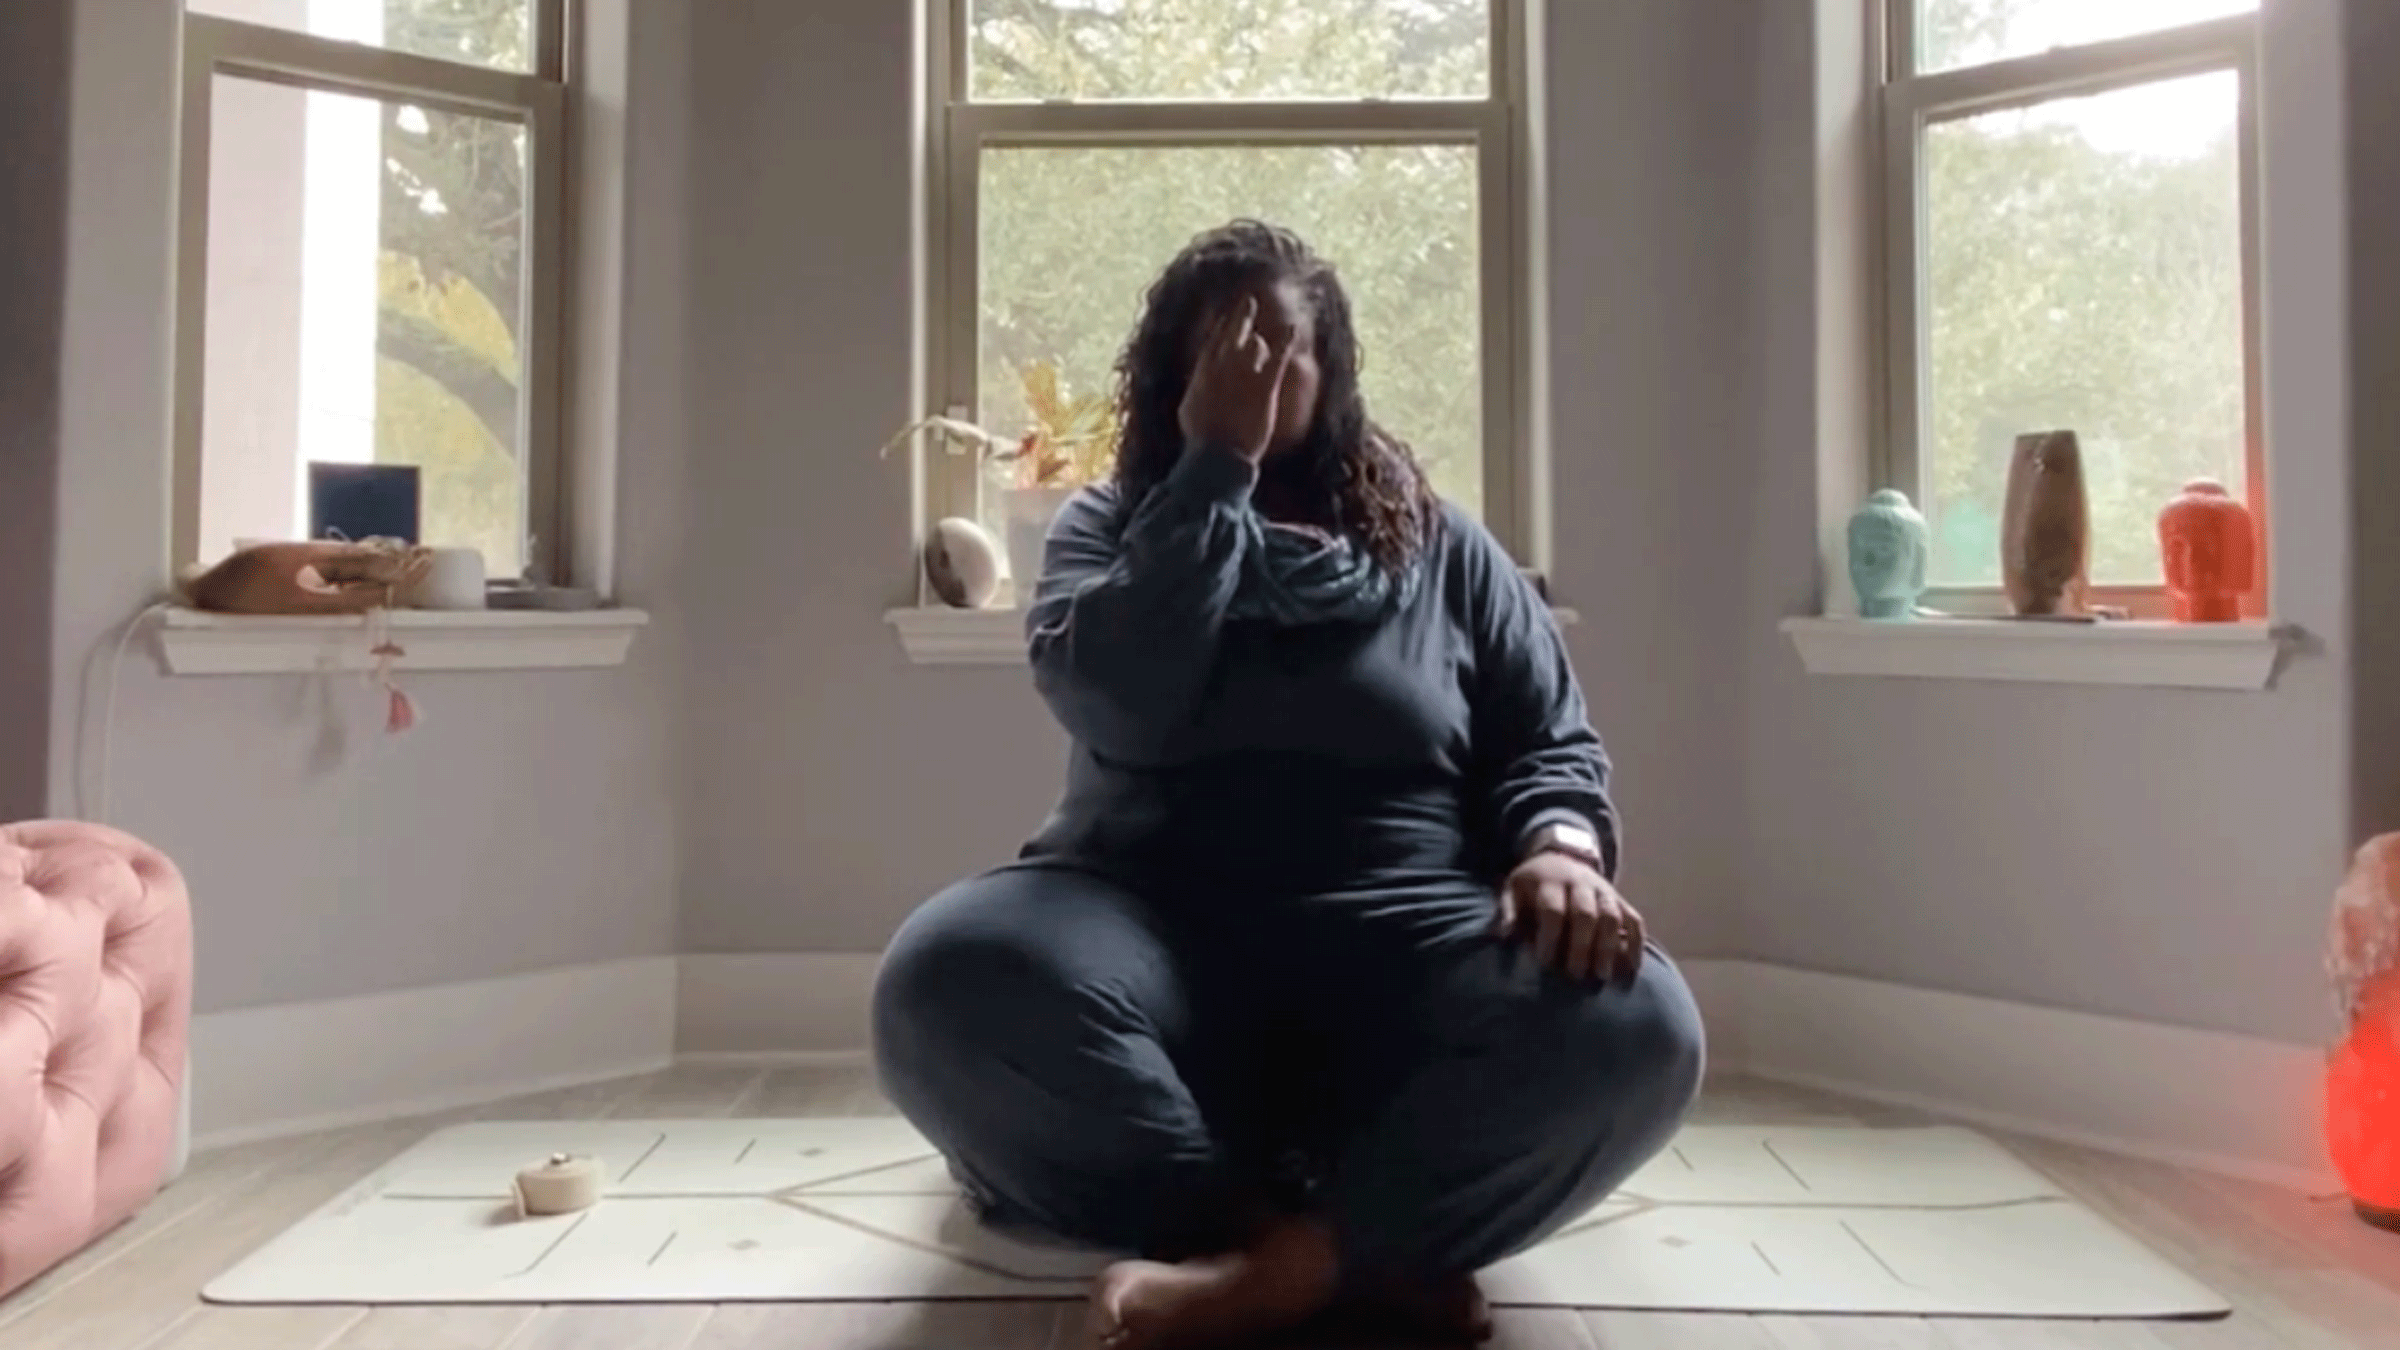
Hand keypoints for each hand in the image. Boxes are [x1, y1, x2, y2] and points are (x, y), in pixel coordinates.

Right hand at [1177, 296, 1293, 462]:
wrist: (1217, 455)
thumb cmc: (1201, 440)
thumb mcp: (1189, 411)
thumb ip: (1195, 392)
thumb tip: (1196, 385)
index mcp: (1203, 372)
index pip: (1212, 341)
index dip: (1220, 327)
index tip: (1225, 317)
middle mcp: (1222, 367)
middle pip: (1232, 333)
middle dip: (1240, 315)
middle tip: (1247, 301)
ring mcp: (1244, 376)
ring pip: (1254, 344)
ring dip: (1260, 341)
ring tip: (1267, 335)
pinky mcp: (1264, 387)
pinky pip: (1277, 357)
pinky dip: (1284, 340)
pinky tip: (1291, 329)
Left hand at [1496, 851, 1645, 984]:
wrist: (1561, 855)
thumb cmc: (1534, 883)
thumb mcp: (1513, 889)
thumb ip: (1508, 912)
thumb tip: (1502, 936)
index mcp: (1550, 882)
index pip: (1553, 910)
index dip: (1550, 937)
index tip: (1545, 963)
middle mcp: (1580, 884)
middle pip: (1586, 913)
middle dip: (1581, 946)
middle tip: (1575, 976)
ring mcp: (1604, 891)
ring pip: (1612, 917)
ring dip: (1608, 947)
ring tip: (1601, 975)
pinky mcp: (1620, 900)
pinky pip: (1634, 920)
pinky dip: (1636, 943)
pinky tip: (1633, 967)